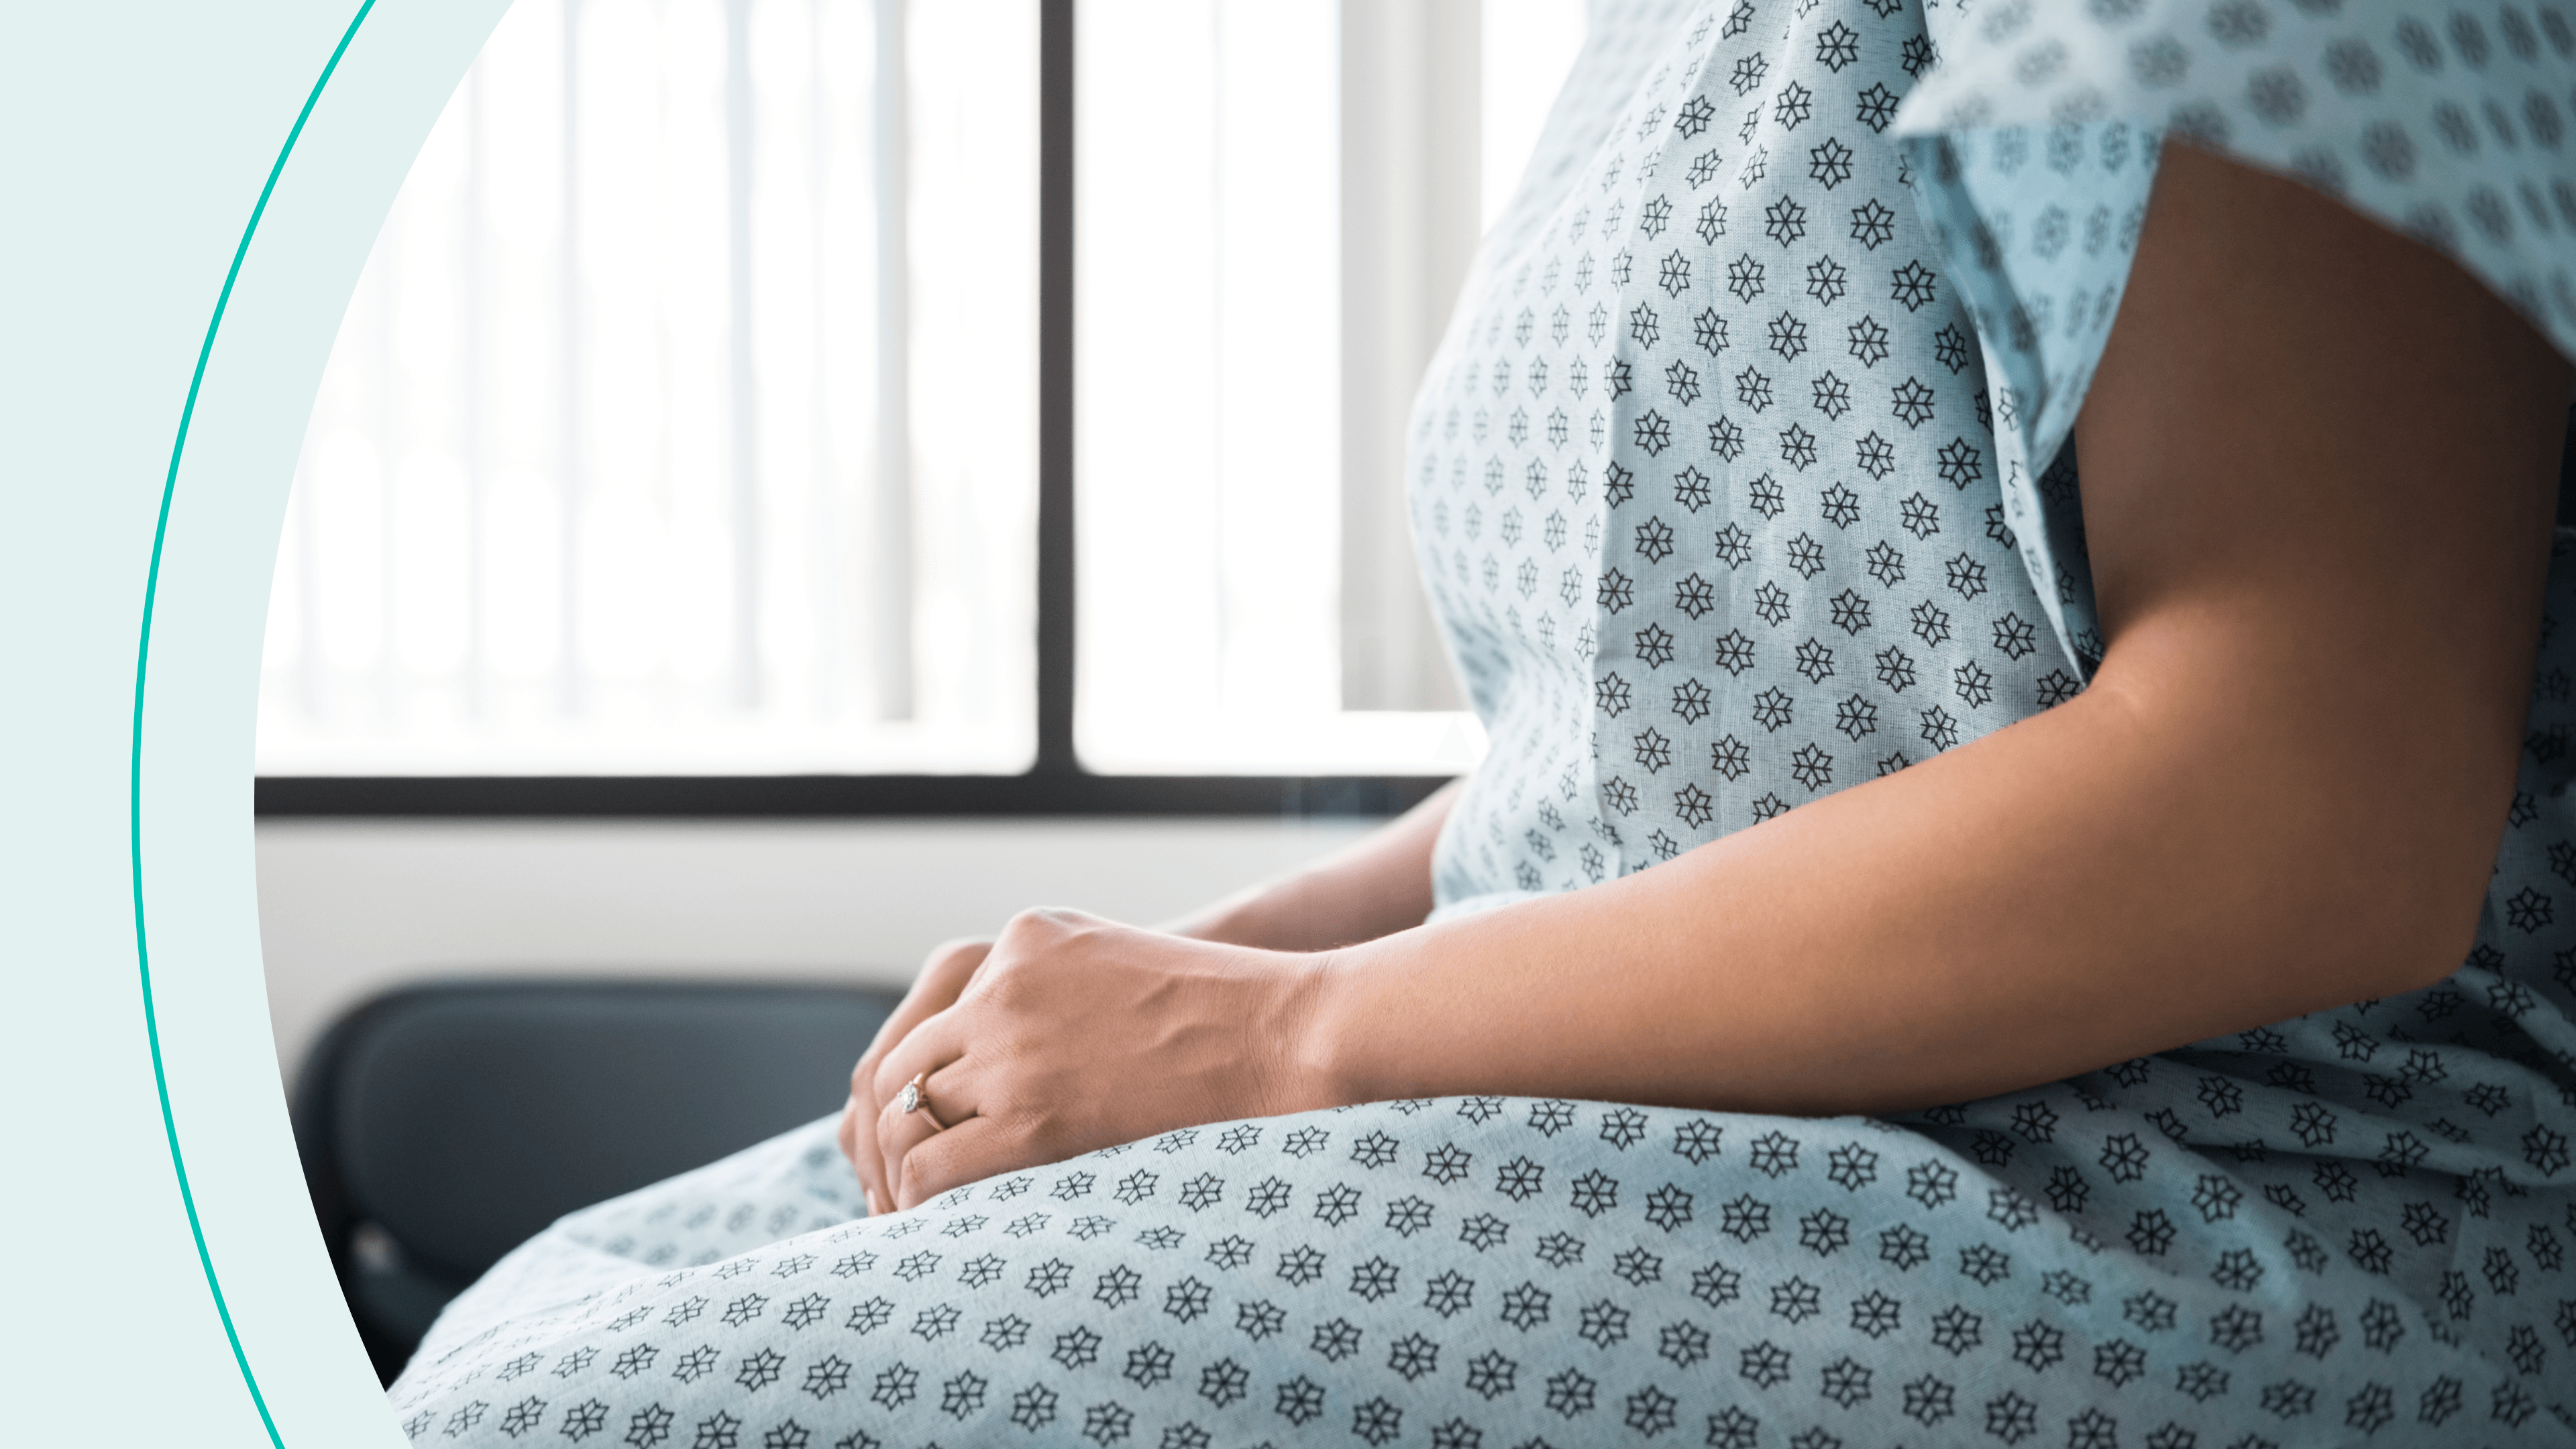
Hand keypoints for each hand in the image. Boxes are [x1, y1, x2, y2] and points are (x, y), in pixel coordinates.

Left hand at [855, 908, 1327, 1209]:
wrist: (1282, 1032)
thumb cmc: (1220, 1014)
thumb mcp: (1115, 962)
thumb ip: (1049, 990)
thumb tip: (997, 1064)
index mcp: (1021, 939)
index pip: (923, 1022)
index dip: (908, 1090)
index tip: (917, 1135)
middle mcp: (1000, 982)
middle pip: (898, 1070)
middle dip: (890, 1134)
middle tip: (900, 1189)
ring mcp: (1011, 1042)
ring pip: (903, 1117)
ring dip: (901, 1170)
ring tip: (919, 1214)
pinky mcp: (1033, 1111)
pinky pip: (933, 1165)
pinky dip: (922, 1199)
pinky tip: (945, 1223)